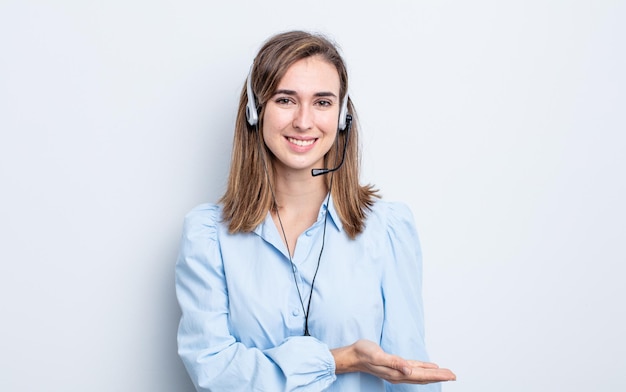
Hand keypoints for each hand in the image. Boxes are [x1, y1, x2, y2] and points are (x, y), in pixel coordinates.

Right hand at [331, 339, 455, 383]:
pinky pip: (414, 369)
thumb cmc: (363, 354)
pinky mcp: (395, 365)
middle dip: (440, 376)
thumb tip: (408, 369)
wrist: (353, 355)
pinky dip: (424, 369)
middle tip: (454, 376)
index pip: (422, 375)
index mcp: (397, 373)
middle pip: (424, 377)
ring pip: (421, 374)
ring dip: (434, 374)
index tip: (451, 375)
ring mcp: (398, 371)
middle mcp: (400, 374)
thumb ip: (393, 363)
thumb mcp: (377, 356)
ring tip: (446, 373)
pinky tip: (430, 367)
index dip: (437, 375)